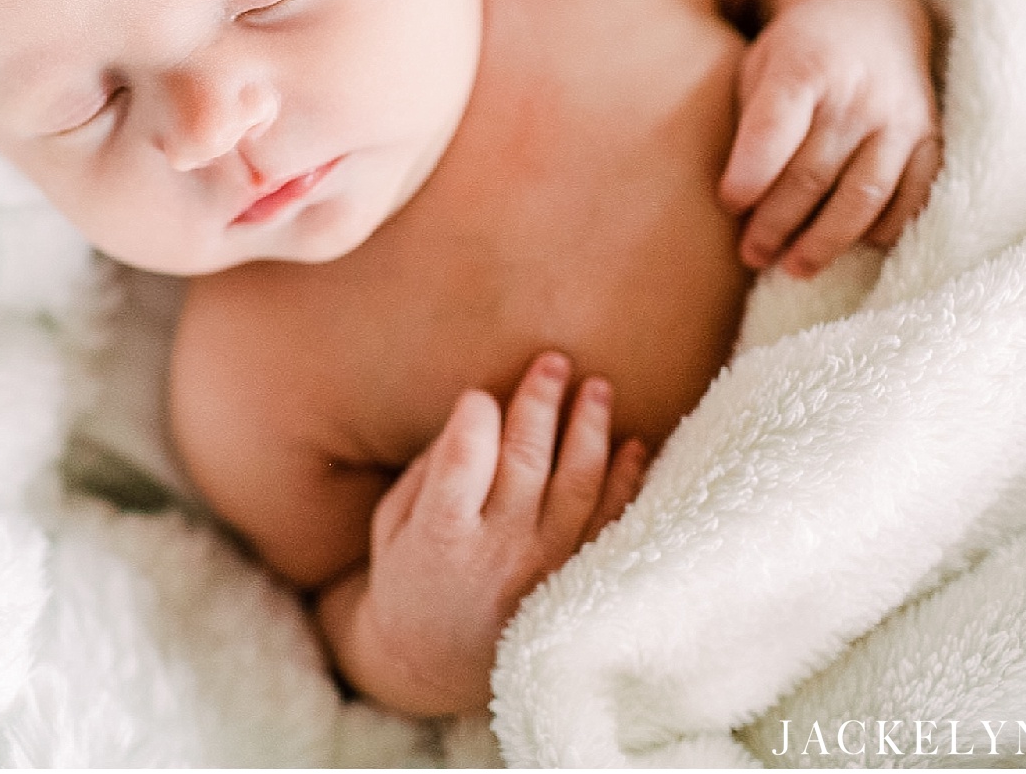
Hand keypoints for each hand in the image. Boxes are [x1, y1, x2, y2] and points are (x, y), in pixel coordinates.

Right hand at [328, 352, 648, 714]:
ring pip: (579, 484)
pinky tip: (633, 444)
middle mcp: (497, 551)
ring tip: (597, 387)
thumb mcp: (392, 523)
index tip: (479, 395)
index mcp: (440, 534)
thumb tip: (478, 410)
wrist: (434, 665)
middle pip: (528, 459)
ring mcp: (544, 569)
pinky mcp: (576, 583)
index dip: (475, 413)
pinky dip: (628, 480)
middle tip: (554, 361)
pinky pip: (612, 524)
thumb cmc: (408, 577)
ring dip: (591, 427)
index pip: (464, 456)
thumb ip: (430, 469)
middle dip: (541, 400)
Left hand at [719, 0, 940, 277]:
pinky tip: (852, 246)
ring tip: (793, 268)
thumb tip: (734, 202)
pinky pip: (911, 197)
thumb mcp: (758, 66)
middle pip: (813, 173)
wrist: (869, 12)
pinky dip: (881, 230)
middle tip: (751, 253)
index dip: (749, 173)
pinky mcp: (931, 139)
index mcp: (804, 64)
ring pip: (863, 195)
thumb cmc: (794, 54)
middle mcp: (858, 92)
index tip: (728, 204)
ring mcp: (900, 117)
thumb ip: (747, 124)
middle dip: (776, 223)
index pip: (775, 127)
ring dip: (825, 241)